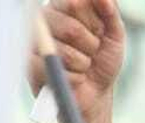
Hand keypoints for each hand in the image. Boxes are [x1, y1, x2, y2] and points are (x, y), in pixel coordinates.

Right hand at [29, 0, 125, 122]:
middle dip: (90, 47)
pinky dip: (74, 79)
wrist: (95, 92)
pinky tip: (74, 78)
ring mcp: (34, 42)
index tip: (98, 32)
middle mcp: (44, 19)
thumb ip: (110, 11)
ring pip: (65, 54)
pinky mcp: (30, 66)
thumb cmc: (102, 59)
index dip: (93, 23)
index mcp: (62, 6)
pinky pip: (55, 72)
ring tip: (83, 66)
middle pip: (72, 30)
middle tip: (91, 51)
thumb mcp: (114, 33)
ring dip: (84, 65)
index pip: (76, 3)